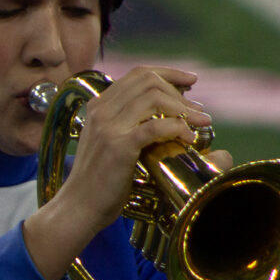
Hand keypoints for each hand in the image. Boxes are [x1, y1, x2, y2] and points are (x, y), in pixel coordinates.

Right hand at [24, 66, 211, 277]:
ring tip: (201, 121)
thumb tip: (168, 118)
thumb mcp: (110, 143)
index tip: (190, 82)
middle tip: (198, 109)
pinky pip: (155, 126)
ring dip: (184, 107)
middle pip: (148, 81)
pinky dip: (178, 127)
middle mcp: (102, 110)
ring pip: (154, 98)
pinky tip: (188, 137)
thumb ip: (129, 126)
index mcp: (99, 106)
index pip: (138, 74)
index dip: (168, 74)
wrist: (79, 206)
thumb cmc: (99, 181)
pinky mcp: (119, 146)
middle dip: (179, 90)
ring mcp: (109, 127)